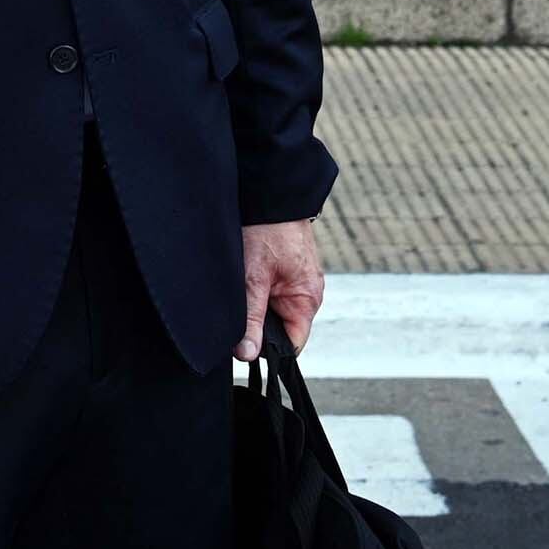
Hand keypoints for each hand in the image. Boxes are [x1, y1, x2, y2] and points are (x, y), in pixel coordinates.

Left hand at [237, 219, 324, 361]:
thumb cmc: (266, 230)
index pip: (292, 345)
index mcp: (307, 299)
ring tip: (244, 287)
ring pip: (274, 309)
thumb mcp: (253, 280)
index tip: (245, 342)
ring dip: (257, 304)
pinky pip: (273, 291)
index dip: (269, 349)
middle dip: (260, 324)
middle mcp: (308, 292)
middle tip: (240, 308)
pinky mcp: (288, 269)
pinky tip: (248, 276)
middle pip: (282, 328)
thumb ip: (251, 319)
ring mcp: (299, 280)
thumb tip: (247, 354)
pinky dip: (258, 289)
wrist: (270, 193)